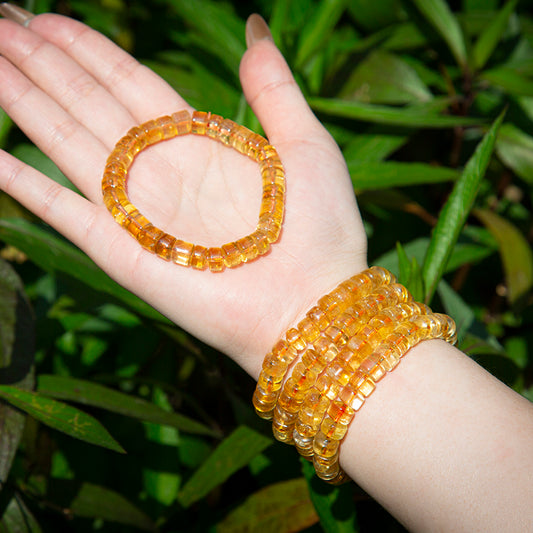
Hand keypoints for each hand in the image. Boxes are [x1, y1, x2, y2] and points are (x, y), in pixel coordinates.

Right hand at [0, 11, 366, 375]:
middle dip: (40, 62)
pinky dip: (21, 184)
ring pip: (64, 141)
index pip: (127, 82)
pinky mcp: (121, 251)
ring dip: (22, 100)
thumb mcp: (305, 143)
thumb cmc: (320, 229)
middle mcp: (159, 169)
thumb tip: (254, 28)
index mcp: (198, 142)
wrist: (312, 303)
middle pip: (87, 103)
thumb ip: (274, 87)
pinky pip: (60, 210)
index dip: (87, 49)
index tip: (45, 16)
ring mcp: (136, 210)